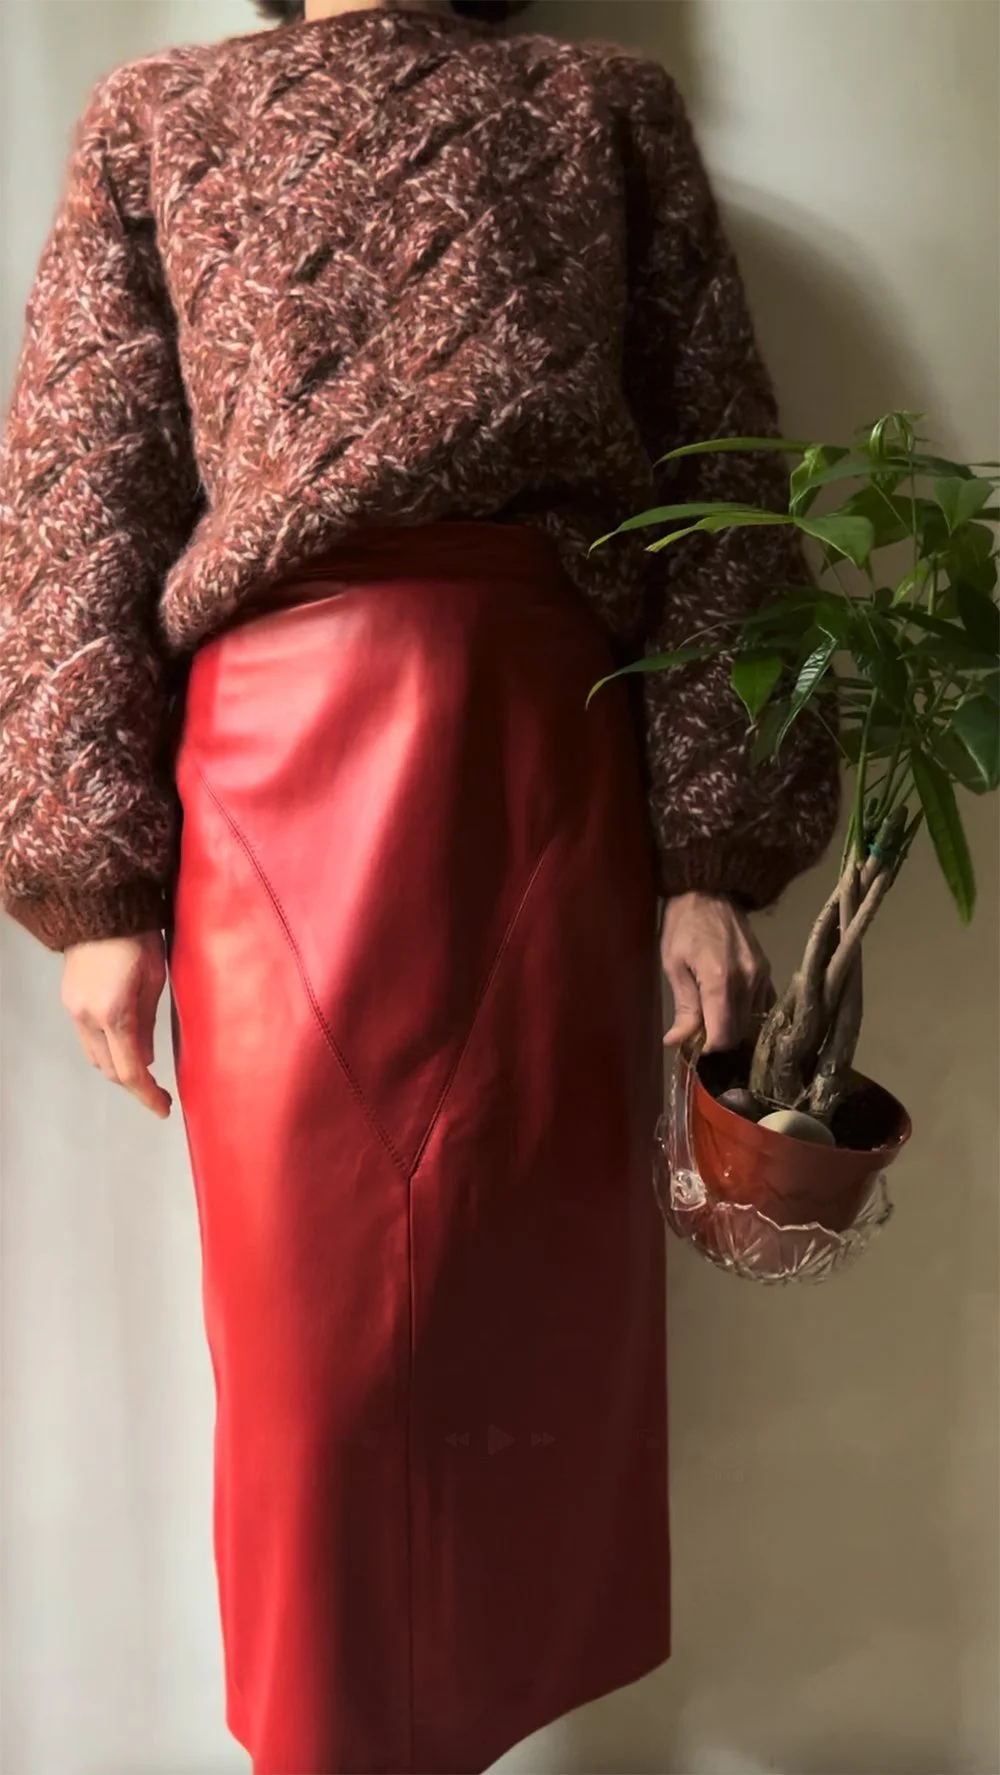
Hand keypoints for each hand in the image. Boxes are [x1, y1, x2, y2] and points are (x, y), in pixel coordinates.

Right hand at [61, 931, 171, 1117]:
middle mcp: (87, 1016)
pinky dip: (106, 1050)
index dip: (147, 1095)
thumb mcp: (155, 982)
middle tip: (159, 1093)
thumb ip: (148, 1025)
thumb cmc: (138, 937)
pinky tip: (125, 1047)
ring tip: (144, 1072)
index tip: (163, 1108)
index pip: (130, 1071)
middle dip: (134, 1086)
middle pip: (108, 1069)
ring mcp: (74, 1008)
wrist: (101, 907)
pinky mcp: (69, 1000)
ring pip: (95, 1056)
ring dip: (118, 1068)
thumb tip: (146, 1060)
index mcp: (114, 1013)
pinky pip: (87, 1038)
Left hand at [660, 891, 773, 1053]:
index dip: (708, 1048)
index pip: (724, 1035)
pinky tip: (728, 1008)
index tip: (694, 1045)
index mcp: (721, 980)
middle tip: (697, 1033)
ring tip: (710, 1018)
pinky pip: (762, 1005)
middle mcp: (748, 981)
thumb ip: (683, 1007)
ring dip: (732, 1026)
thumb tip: (677, 1043)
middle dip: (719, 1039)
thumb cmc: (683, 925)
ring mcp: (761, 975)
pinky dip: (746, 1013)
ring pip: (752, 1021)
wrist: (709, 891)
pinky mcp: (767, 970)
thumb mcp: (673, 964)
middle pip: (739, 1032)